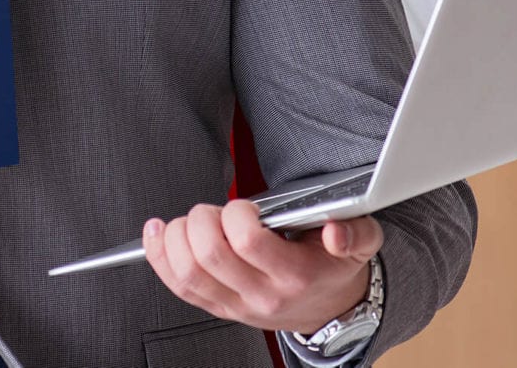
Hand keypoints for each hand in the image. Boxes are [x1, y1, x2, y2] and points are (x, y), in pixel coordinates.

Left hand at [141, 199, 381, 333]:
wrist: (331, 310)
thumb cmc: (333, 266)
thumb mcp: (359, 243)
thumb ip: (356, 233)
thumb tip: (337, 231)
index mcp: (295, 276)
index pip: (248, 243)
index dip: (237, 215)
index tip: (243, 206)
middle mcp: (262, 295)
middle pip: (209, 256)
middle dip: (201, 220)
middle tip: (212, 212)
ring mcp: (237, 305)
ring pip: (188, 274)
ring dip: (176, 237)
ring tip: (188, 222)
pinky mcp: (219, 308)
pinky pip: (179, 287)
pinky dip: (159, 256)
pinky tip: (157, 232)